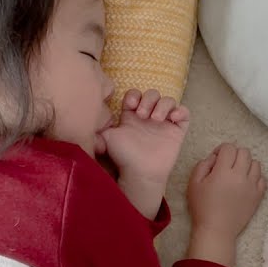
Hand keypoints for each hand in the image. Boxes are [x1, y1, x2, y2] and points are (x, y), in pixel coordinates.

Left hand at [101, 89, 188, 218]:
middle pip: (153, 93)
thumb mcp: (107, 138)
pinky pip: (184, 113)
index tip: (130, 106)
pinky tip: (171, 118)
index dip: (134, 96)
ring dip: (162, 104)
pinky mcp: (176, 131)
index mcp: (131, 116)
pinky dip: (180, 111)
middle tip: (142, 114)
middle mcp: (148, 117)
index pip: (135, 95)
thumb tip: (83, 122)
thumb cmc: (123, 157)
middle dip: (148, 99)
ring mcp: (164, 123)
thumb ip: (98, 127)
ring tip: (155, 118)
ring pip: (169, 100)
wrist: (139, 173)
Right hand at [186, 144, 266, 266]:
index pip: (229, 148)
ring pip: (256, 163)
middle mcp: (241, 175)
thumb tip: (215, 158)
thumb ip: (203, 165)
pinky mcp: (258, 196)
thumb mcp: (193, 183)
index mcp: (223, 171)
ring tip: (237, 174)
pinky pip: (262, 179)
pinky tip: (246, 183)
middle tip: (226, 165)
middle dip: (234, 155)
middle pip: (244, 152)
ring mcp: (252, 185)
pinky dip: (255, 177)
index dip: (221, 150)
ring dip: (246, 164)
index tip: (216, 159)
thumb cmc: (202, 207)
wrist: (217, 230)